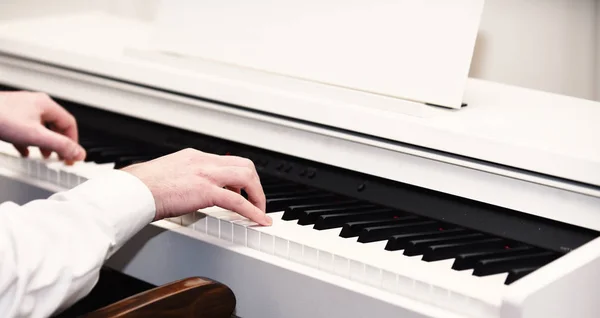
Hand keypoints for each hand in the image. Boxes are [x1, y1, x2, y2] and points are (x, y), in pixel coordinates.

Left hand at [0, 91, 85, 162]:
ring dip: (44, 143)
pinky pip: (25, 129)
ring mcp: (21, 108)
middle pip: (55, 125)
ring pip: (40, 127)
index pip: (69, 123)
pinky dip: (28, 141)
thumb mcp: (36, 136)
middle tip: (60, 157)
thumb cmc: (0, 119)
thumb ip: (60, 145)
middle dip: (59, 144)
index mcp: (45, 105)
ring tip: (44, 156)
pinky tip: (24, 150)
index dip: (73, 141)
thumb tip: (78, 153)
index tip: (71, 155)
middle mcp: (35, 104)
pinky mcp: (8, 115)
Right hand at [123, 148, 270, 225]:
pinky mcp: (205, 190)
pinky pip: (238, 201)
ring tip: (259, 211)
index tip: (243, 190)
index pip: (227, 161)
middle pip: (244, 165)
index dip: (240, 177)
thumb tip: (182, 193)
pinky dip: (253, 211)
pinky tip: (259, 220)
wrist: (131, 191)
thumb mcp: (166, 176)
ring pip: (247, 177)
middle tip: (256, 200)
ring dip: (257, 196)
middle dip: (255, 184)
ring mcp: (205, 174)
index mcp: (193, 156)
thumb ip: (180, 181)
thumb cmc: (140, 188)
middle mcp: (203, 161)